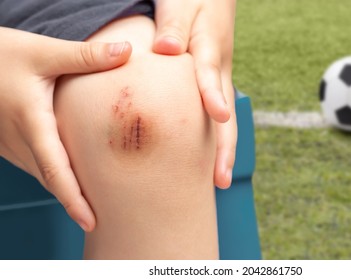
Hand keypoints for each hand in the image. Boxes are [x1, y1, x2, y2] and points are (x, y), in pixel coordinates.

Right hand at [0, 27, 131, 230]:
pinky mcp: (10, 143)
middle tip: (105, 218)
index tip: (90, 221)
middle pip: (52, 180)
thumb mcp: (44, 52)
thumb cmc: (3, 54)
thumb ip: (86, 55)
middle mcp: (19, 141)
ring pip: (44, 176)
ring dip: (67, 190)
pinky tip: (77, 175)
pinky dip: (57, 176)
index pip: (55, 170)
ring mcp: (11, 145)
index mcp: (32, 123)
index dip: (72, 199)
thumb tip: (127, 51)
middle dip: (76, 202)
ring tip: (97, 203)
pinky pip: (37, 166)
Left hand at [152, 0, 236, 187]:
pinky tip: (207, 155)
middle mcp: (219, 69)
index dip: (213, 96)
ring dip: (223, 149)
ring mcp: (220, 78)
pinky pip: (217, 113)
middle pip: (226, 113)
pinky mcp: (214, 82)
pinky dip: (216, 137)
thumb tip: (167, 51)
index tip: (218, 116)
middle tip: (220, 180)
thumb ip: (174, 26)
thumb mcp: (180, 4)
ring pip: (225, 119)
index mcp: (209, 48)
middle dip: (225, 147)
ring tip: (217, 180)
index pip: (209, 76)